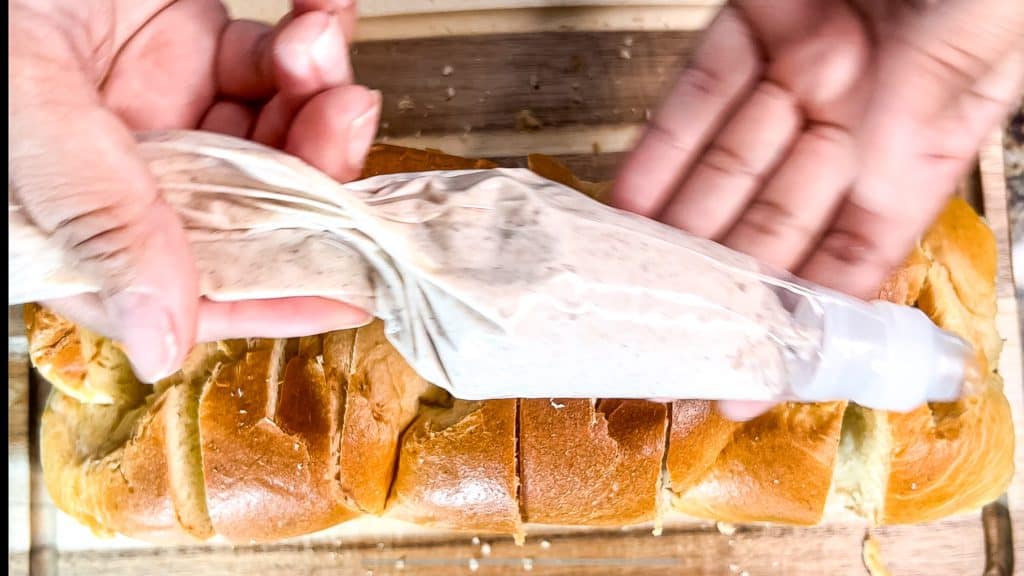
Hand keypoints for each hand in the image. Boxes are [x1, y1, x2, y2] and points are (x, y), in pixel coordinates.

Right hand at [11, 0, 377, 381]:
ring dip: (316, 90)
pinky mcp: (189, 45)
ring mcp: (166, 108)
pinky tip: (321, 8)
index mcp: (76, 220)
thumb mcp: (27, 106)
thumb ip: (100, 215)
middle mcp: (129, 175)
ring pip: (276, 132)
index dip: (278, 294)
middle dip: (316, 165)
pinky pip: (268, 59)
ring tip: (315, 41)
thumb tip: (163, 343)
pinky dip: (310, 34)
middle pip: (256, 207)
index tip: (354, 285)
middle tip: (342, 113)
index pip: (190, 289)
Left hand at [612, 0, 1023, 419]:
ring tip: (633, 284)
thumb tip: (885, 170)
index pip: (858, 251)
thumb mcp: (983, 25)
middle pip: (778, 220)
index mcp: (927, 131)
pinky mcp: (754, 19)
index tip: (756, 375)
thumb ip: (934, 93)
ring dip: (678, 227)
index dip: (806, 318)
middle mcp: (862, 110)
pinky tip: (630, 200)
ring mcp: (804, 65)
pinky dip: (661, 148)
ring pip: (729, 166)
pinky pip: (699, 94)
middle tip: (671, 337)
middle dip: (723, 283)